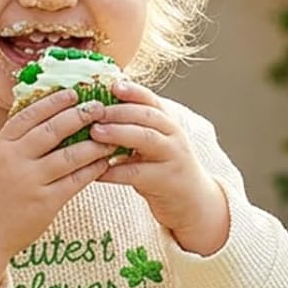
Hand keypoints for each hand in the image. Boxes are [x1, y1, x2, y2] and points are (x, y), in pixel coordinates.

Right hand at [0, 89, 116, 287]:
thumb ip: (18, 141)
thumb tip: (48, 118)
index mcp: (1, 145)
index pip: (30, 115)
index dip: (54, 102)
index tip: (74, 93)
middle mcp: (15, 160)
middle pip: (52, 130)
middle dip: (79, 116)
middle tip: (99, 108)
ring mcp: (31, 182)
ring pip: (69, 155)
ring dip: (93, 144)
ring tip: (110, 135)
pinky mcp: (45, 203)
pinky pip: (75, 181)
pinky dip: (92, 170)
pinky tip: (104, 162)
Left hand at [92, 81, 228, 255]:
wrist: (193, 202)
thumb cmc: (164, 169)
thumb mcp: (155, 144)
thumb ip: (135, 128)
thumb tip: (99, 109)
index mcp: (168, 123)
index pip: (151, 101)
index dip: (132, 91)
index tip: (111, 85)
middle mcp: (173, 136)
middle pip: (147, 116)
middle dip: (119, 111)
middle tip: (94, 112)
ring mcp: (172, 158)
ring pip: (146, 139)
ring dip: (119, 133)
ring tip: (95, 133)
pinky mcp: (166, 181)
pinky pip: (137, 173)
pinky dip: (115, 172)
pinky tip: (97, 172)